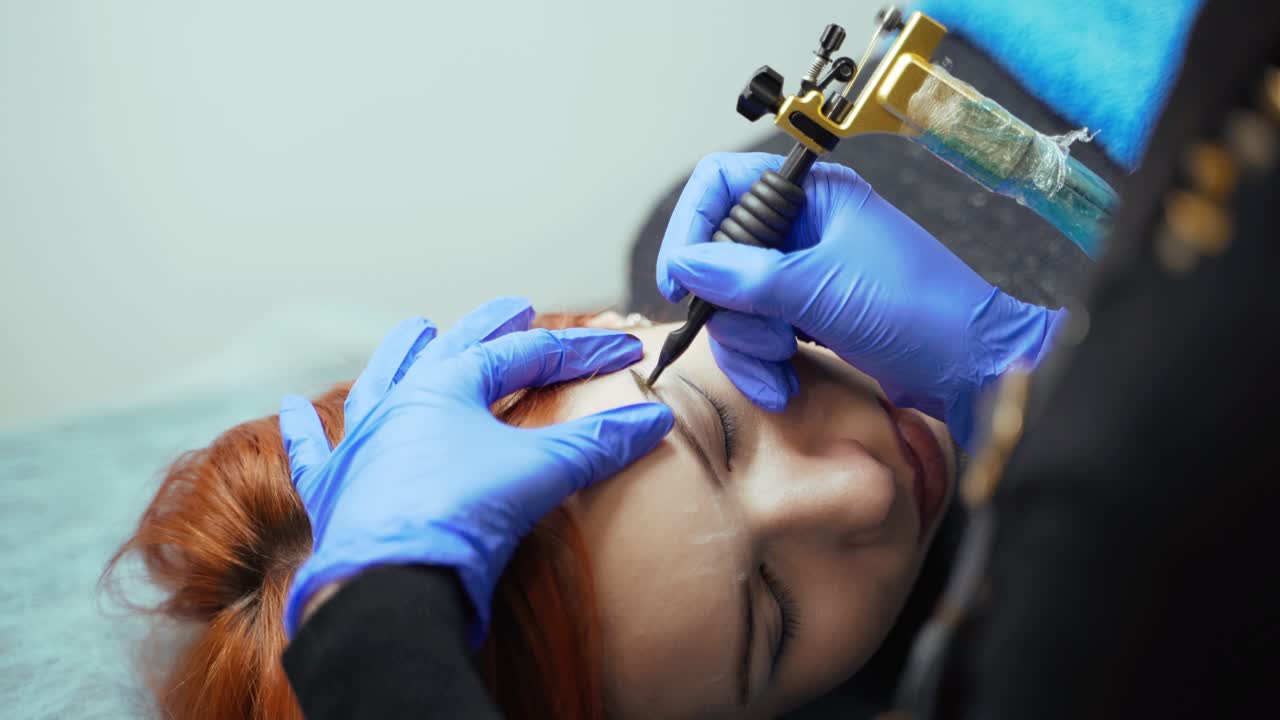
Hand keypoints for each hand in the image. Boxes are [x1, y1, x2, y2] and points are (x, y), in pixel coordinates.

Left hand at [279, 297, 673, 643]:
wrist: (391, 585)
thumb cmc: (461, 517)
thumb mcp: (540, 474)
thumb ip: (597, 443)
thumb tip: (655, 419)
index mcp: (448, 387)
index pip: (524, 356)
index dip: (577, 351)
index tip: (620, 352)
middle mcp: (399, 404)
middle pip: (452, 350)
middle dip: (489, 327)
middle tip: (515, 306)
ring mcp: (361, 445)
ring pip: (379, 383)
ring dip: (399, 354)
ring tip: (414, 328)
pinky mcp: (335, 492)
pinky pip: (313, 452)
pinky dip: (303, 432)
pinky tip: (289, 409)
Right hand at [657, 152, 1061, 446]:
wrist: (975, 369)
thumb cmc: (925, 313)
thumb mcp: (827, 290)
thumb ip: (750, 276)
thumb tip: (688, 263)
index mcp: (813, 196)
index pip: (722, 185)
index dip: (692, 227)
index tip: (683, 279)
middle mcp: (803, 229)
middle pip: (719, 257)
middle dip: (731, 310)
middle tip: (764, 337)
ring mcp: (802, 274)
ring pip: (733, 303)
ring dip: (747, 347)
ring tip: (779, 371)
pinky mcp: (806, 315)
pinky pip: (757, 333)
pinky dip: (762, 363)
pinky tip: (784, 382)